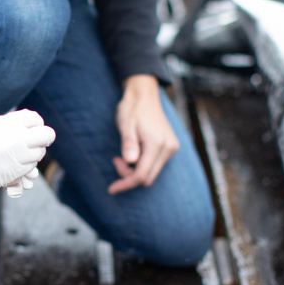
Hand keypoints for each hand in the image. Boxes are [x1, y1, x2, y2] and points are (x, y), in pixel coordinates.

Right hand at [0, 109, 54, 197]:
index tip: (30, 130)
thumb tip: (21, 128)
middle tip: (34, 144)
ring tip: (18, 157)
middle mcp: (14, 138)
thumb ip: (3, 126)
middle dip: (43, 139)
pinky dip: (25, 170)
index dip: (36, 124)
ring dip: (33, 156)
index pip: (35, 118)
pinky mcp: (11, 175)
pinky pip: (28, 171)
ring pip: (39, 155)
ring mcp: (15, 157)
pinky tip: (13, 169)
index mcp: (5, 123)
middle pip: (46, 135)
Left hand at [110, 75, 178, 194]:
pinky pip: (155, 165)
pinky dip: (142, 165)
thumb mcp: (125, 124)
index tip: (111, 189)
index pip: (141, 175)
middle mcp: (168, 148)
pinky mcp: (170, 147)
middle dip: (129, 176)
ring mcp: (171, 148)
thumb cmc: (132, 109)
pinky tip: (133, 154)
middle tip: (116, 160)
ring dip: (135, 170)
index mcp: (157, 143)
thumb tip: (130, 162)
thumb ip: (128, 143)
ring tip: (122, 155)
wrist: (144, 96)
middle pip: (148, 178)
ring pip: (152, 173)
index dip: (125, 184)